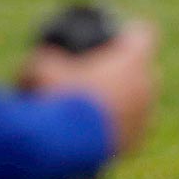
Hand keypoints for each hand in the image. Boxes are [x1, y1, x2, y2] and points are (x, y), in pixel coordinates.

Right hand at [20, 21, 160, 155]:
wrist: (65, 146)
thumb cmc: (58, 98)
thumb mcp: (42, 70)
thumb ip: (43, 60)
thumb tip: (32, 67)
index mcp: (133, 60)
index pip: (144, 33)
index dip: (130, 32)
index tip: (116, 38)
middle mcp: (147, 85)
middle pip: (144, 68)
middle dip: (126, 69)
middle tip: (100, 72)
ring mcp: (146, 114)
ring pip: (141, 99)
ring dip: (125, 99)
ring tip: (96, 104)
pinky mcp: (138, 140)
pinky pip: (133, 128)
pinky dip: (118, 127)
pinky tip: (99, 129)